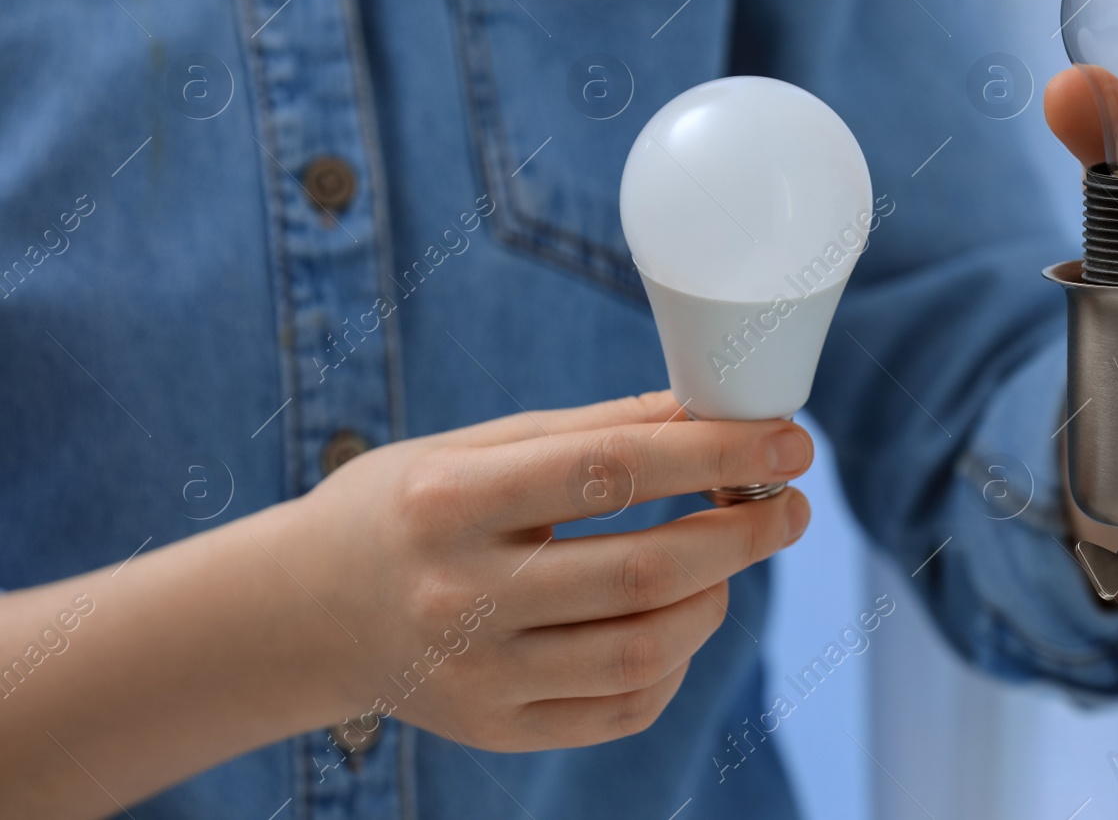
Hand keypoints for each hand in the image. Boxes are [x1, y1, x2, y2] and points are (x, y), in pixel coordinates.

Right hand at [276, 391, 812, 750]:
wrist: (303, 615)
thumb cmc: (406, 507)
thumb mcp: (477, 446)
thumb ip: (593, 430)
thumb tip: (708, 411)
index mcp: (450, 501)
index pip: (610, 470)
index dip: (715, 453)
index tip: (789, 442)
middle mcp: (460, 595)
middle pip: (642, 574)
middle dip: (742, 536)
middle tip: (790, 506)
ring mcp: (477, 676)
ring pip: (646, 652)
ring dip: (716, 598)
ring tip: (727, 559)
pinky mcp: (496, 730)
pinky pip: (624, 709)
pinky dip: (675, 662)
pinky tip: (676, 620)